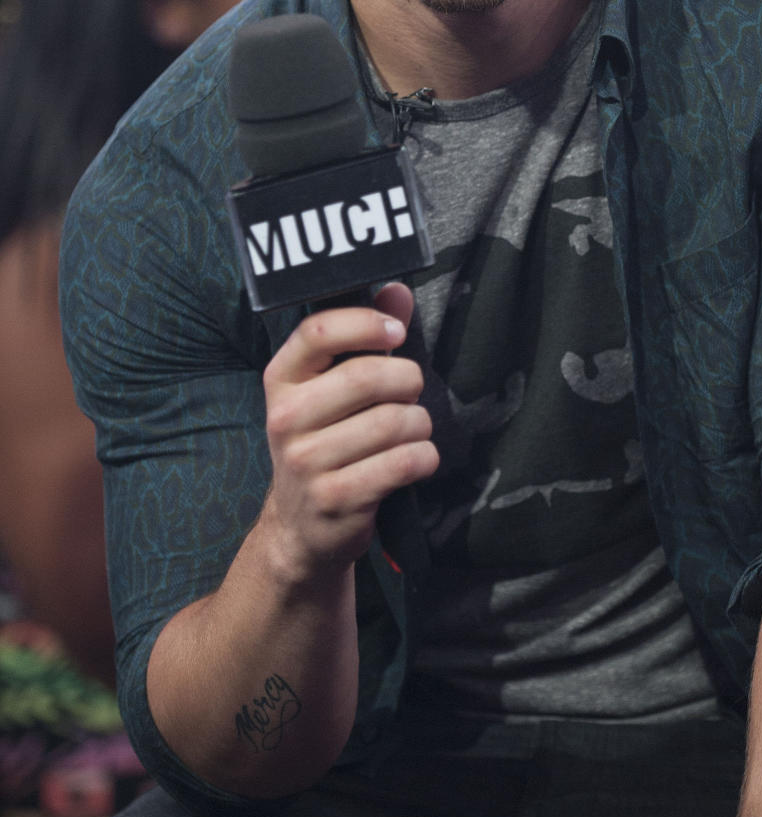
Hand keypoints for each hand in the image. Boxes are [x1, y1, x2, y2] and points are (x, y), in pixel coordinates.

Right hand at [260, 283, 436, 582]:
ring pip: (393, 422)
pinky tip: (416, 459)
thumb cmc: (327, 439)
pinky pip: (402, 463)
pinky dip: (424, 457)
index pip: (317, 331)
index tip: (395, 333)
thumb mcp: (334, 386)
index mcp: (281, 379)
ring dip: (419, 423)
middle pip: (367, 377)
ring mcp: (305, 462)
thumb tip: (398, 289)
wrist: (301, 526)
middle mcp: (285, 417)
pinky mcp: (334, 499)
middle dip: (407, 380)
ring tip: (412, 430)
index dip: (366, 324)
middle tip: (411, 391)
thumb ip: (366, 336)